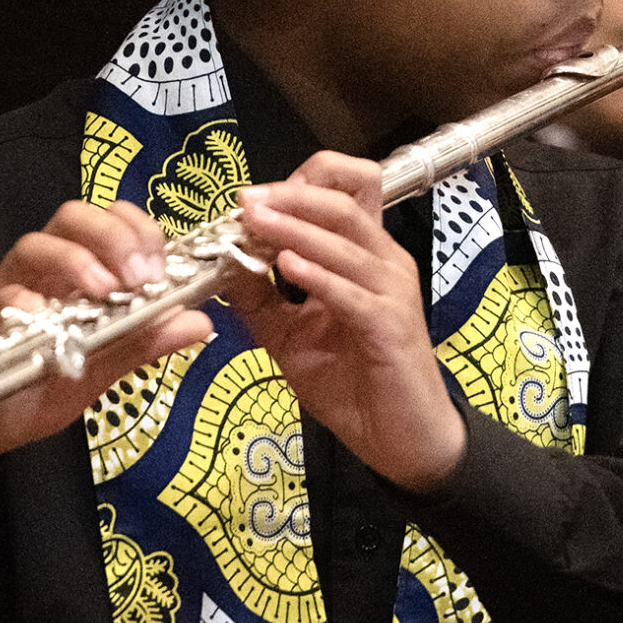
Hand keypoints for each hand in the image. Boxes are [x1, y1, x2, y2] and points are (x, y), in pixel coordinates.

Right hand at [0, 198, 212, 462]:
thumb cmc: (38, 385)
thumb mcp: (101, 366)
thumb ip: (145, 341)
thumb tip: (201, 321)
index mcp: (77, 272)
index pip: (109, 221)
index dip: (139, 230)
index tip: (163, 266)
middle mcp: (42, 272)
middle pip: (71, 218)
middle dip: (111, 236)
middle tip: (139, 278)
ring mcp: (6, 292)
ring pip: (32, 246)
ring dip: (74, 260)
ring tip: (104, 290)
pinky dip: (22, 302)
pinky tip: (44, 317)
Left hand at [227, 152, 467, 495]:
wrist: (400, 439)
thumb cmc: (353, 385)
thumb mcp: (290, 335)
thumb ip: (260, 297)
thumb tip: (222, 261)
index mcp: (364, 256)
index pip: (346, 190)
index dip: (298, 183)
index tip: (250, 199)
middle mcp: (384, 261)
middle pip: (347, 198)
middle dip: (292, 194)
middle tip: (248, 201)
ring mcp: (392, 291)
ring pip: (346, 238)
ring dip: (295, 226)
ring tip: (255, 223)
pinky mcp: (391, 326)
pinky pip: (351, 291)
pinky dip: (317, 275)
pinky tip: (286, 267)